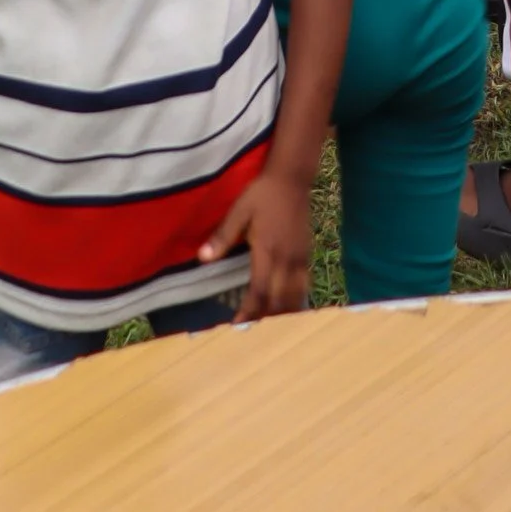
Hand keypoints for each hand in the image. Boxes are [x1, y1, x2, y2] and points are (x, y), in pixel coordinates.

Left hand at [200, 167, 310, 319]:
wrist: (292, 178)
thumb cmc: (262, 194)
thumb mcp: (239, 211)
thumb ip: (223, 236)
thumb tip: (202, 257)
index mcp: (268, 250)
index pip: (260, 291)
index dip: (249, 313)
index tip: (237, 327)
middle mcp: (287, 259)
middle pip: (279, 301)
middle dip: (266, 320)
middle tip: (251, 332)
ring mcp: (300, 258)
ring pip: (295, 297)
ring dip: (283, 315)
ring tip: (269, 327)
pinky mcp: (307, 255)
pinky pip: (304, 286)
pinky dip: (295, 301)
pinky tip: (287, 308)